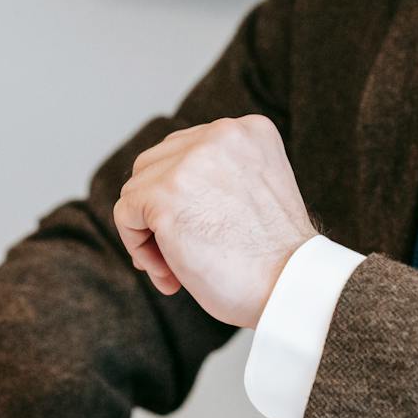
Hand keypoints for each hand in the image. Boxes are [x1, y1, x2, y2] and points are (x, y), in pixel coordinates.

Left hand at [113, 114, 317, 327]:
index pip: (187, 151)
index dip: (182, 197)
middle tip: (180, 256)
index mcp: (248, 130)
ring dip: (149, 233)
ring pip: (137, 188)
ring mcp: (190, 160)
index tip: (199, 235)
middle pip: (156, 164)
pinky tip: (168, 273)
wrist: (291, 287)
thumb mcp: (253, 192)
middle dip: (159, 211)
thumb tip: (153, 191)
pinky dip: (138, 247)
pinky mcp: (164, 192)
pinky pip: (126, 214)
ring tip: (176, 269)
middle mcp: (220, 133)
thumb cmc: (275, 259)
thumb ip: (215, 176)